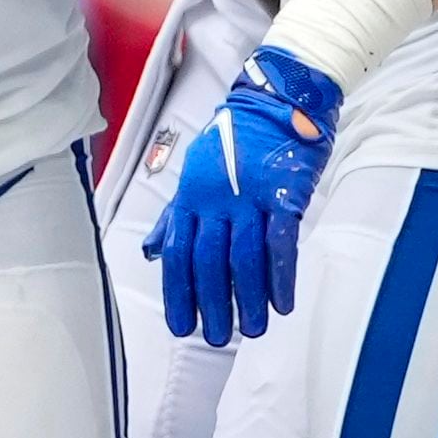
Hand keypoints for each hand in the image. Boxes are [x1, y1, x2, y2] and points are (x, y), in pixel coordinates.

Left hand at [145, 45, 338, 345]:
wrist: (276, 100)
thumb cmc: (237, 140)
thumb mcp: (197, 173)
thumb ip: (177, 216)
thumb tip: (154, 251)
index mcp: (192, 195)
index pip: (179, 252)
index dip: (178, 292)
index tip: (181, 325)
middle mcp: (216, 198)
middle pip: (209, 260)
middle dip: (212, 303)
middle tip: (217, 337)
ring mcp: (249, 195)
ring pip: (244, 256)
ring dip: (248, 298)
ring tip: (252, 328)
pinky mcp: (283, 193)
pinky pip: (280, 241)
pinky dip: (280, 276)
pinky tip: (282, 302)